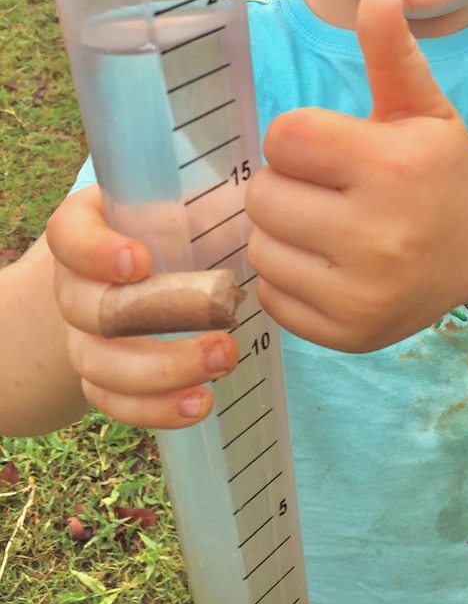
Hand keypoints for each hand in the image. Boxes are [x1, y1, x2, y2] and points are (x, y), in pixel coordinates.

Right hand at [47, 187, 239, 427]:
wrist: (143, 270)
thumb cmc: (175, 222)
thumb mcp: (187, 197)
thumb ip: (208, 194)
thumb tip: (263, 194)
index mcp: (87, 226)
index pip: (69, 234)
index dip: (96, 252)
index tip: (139, 261)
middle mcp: (74, 282)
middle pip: (87, 309)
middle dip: (150, 319)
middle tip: (220, 321)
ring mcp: (82, 335)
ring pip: (99, 363)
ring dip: (163, 371)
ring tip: (226, 361)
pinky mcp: (101, 376)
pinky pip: (112, 401)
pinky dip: (155, 408)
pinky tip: (200, 404)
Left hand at [245, 0, 467, 352]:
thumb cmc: (443, 163)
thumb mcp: (420, 103)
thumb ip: (389, 48)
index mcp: (393, 167)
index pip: (284, 138)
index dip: (300, 136)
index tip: (332, 146)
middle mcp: (380, 236)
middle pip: (262, 197)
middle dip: (286, 184)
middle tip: (328, 187)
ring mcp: (364, 294)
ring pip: (261, 247)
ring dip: (282, 231)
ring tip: (328, 223)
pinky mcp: (350, 334)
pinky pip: (272, 296)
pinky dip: (289, 276)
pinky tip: (329, 262)